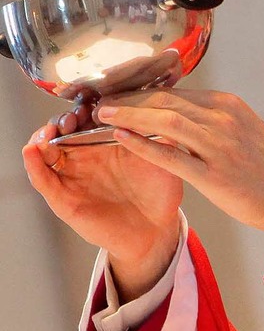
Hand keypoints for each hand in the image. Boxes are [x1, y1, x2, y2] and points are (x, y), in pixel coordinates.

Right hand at [22, 115, 183, 302]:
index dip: (86, 106)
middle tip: (74, 117)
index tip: (93, 101)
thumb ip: (160, 134)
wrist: (157, 229)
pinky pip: (43, 179)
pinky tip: (32, 151)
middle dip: (64, 119)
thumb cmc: (160, 192)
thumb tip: (162, 107)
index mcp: (108, 142)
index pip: (88, 116)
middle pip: (63, 129)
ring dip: (43, 136)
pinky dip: (33, 164)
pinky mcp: (64, 199)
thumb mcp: (164, 158)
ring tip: (51, 131)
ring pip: (46, 150)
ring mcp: (73, 176)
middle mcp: (86, 156)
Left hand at [94, 88, 263, 233]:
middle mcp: (222, 119)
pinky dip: (142, 143)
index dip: (141, 91)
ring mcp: (218, 146)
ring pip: (165, 120)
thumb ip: (211, 119)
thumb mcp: (243, 129)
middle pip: (165, 99)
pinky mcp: (215, 175)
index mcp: (228, 106)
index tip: (119, 93)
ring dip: (129, 114)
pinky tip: (121, 136)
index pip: (175, 91)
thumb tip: (175, 114)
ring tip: (101, 114)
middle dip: (128, 98)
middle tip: (100, 101)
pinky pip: (171, 155)